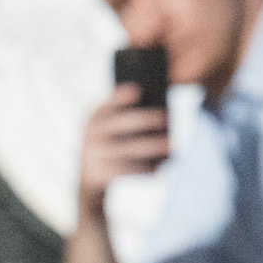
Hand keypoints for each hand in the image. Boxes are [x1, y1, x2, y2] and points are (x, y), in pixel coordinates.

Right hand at [76, 84, 170, 216]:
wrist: (90, 172)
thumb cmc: (112, 141)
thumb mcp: (111, 125)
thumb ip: (127, 116)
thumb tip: (161, 116)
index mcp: (95, 116)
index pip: (107, 102)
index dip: (120, 96)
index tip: (137, 90)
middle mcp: (92, 132)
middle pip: (120, 124)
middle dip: (144, 120)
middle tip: (165, 119)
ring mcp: (94, 153)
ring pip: (127, 149)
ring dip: (151, 147)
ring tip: (171, 146)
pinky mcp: (98, 172)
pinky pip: (125, 170)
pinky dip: (144, 169)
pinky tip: (159, 168)